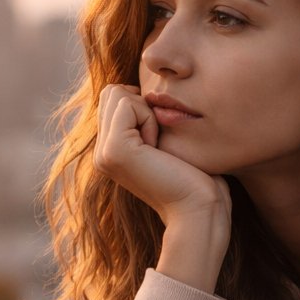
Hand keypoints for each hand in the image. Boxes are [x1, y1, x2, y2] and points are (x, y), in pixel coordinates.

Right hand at [95, 85, 230, 291]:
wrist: (198, 209)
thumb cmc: (194, 178)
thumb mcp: (164, 142)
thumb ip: (145, 119)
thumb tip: (142, 91)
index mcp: (110, 152)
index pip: (114, 99)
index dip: (144, 107)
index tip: (160, 142)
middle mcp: (101, 154)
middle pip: (112, 93)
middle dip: (143, 106)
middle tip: (159, 142)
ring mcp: (103, 153)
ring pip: (117, 94)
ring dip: (147, 112)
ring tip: (158, 147)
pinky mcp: (114, 150)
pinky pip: (127, 104)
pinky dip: (149, 119)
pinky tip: (157, 149)